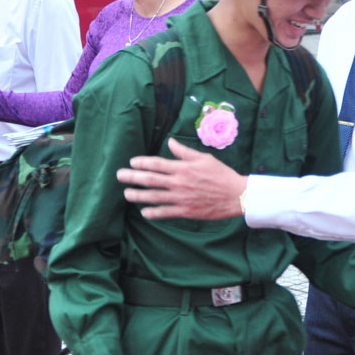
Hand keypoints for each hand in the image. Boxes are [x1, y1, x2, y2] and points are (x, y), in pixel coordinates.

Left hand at [118, 138, 245, 220]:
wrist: (235, 195)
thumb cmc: (221, 174)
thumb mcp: (203, 158)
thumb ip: (184, 152)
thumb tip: (169, 141)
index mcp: (183, 168)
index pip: (157, 163)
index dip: (142, 162)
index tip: (132, 162)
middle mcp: (178, 182)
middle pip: (150, 179)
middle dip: (133, 177)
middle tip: (120, 176)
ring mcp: (181, 198)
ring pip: (154, 197)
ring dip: (138, 195)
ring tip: (127, 194)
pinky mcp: (185, 211)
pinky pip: (165, 212)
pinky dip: (153, 213)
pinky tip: (144, 212)